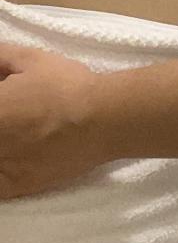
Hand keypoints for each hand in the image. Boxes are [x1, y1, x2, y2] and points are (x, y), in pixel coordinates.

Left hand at [0, 45, 102, 200]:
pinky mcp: (16, 186)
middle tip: (10, 116)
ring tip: (10, 136)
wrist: (102, 119)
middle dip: (0, 121)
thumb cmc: (66, 86)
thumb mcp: (30, 59)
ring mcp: (1, 165)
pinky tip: (8, 159)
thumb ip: (1, 56)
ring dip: (1, 143)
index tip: (3, 99)